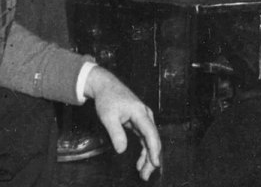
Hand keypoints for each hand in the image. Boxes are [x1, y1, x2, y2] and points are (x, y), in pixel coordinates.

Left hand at [85, 66, 161, 180]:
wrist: (105, 86)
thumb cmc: (107, 98)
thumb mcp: (108, 117)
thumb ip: (116, 133)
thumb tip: (122, 150)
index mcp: (140, 112)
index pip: (151, 133)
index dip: (154, 150)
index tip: (155, 163)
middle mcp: (145, 115)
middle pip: (153, 139)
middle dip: (151, 158)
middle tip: (145, 175)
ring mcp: (143, 119)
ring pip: (150, 140)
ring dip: (147, 157)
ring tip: (143, 172)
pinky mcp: (139, 122)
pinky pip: (144, 138)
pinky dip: (143, 150)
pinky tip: (140, 162)